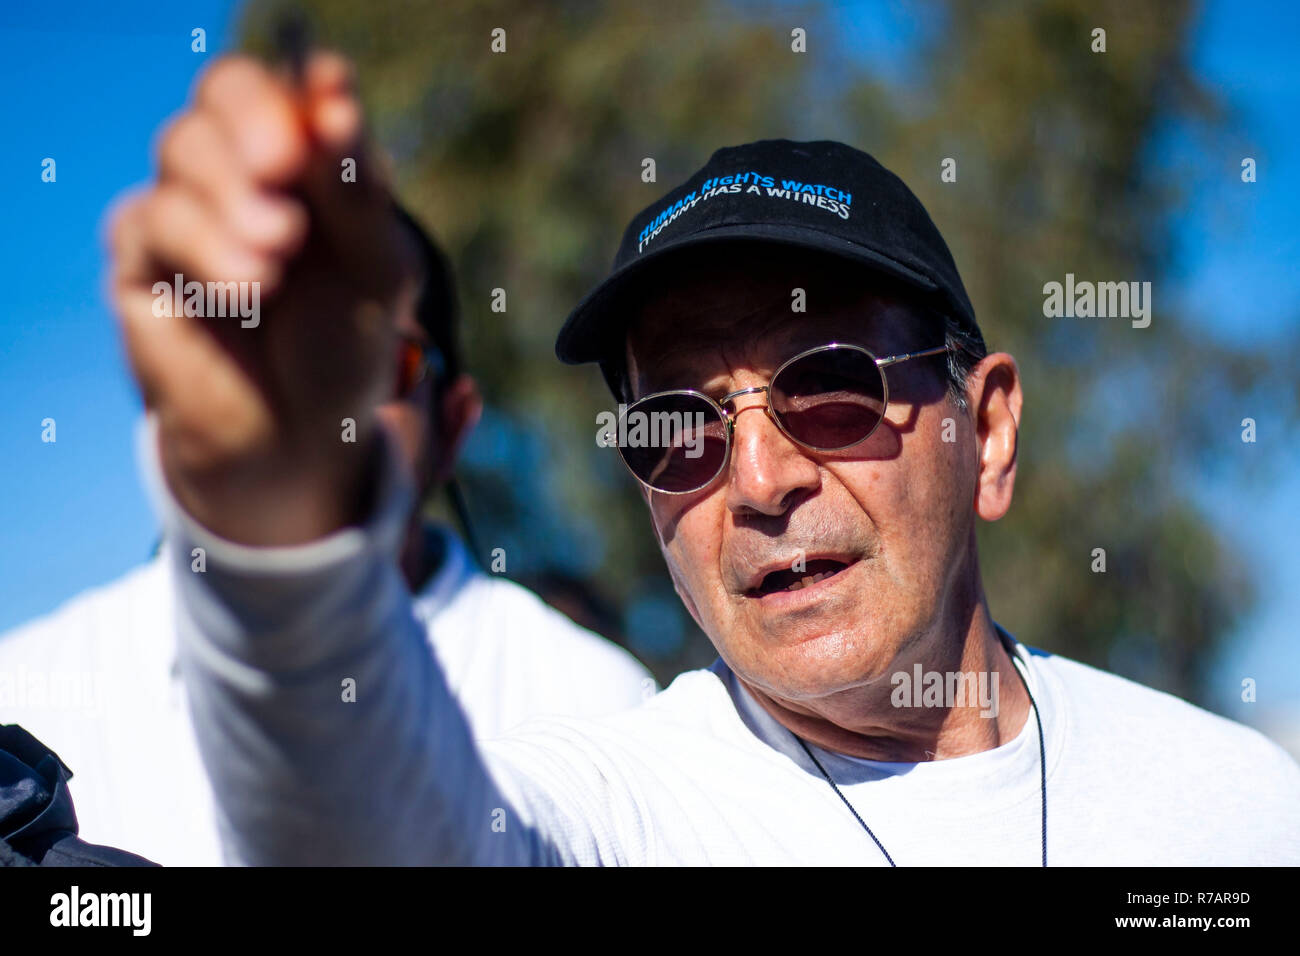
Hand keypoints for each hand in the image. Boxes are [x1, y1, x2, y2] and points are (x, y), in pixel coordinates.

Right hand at [108, 52, 419, 544]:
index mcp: (303, 161)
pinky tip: (250, 287)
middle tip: (287, 162)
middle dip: (259, 121)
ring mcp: (187, 211)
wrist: (305, 441)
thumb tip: (332, 96)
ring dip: (236, 193)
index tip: (335, 110)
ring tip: (280, 250)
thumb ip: (357, 188)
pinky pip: (153, 219)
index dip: (302, 89)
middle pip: (225, 93)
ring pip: (185, 148)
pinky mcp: (142, 262)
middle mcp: (240, 172)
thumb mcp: (378, 269)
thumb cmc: (346, 348)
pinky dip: (206, 244)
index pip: (287, 88)